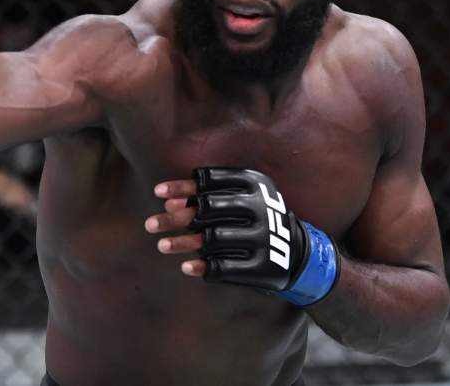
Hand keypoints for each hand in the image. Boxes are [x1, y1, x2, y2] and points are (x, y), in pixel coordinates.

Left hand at [146, 167, 340, 305]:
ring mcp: (264, 238)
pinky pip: (225, 267)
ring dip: (181, 243)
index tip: (158, 194)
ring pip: (211, 239)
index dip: (182, 188)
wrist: (299, 253)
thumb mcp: (242, 198)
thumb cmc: (257, 218)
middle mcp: (261, 208)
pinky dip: (203, 267)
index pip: (211, 182)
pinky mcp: (264, 266)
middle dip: (174, 218)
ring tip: (160, 245)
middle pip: (206, 210)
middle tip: (150, 225)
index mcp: (256, 184)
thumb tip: (166, 201)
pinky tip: (185, 267)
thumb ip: (206, 195)